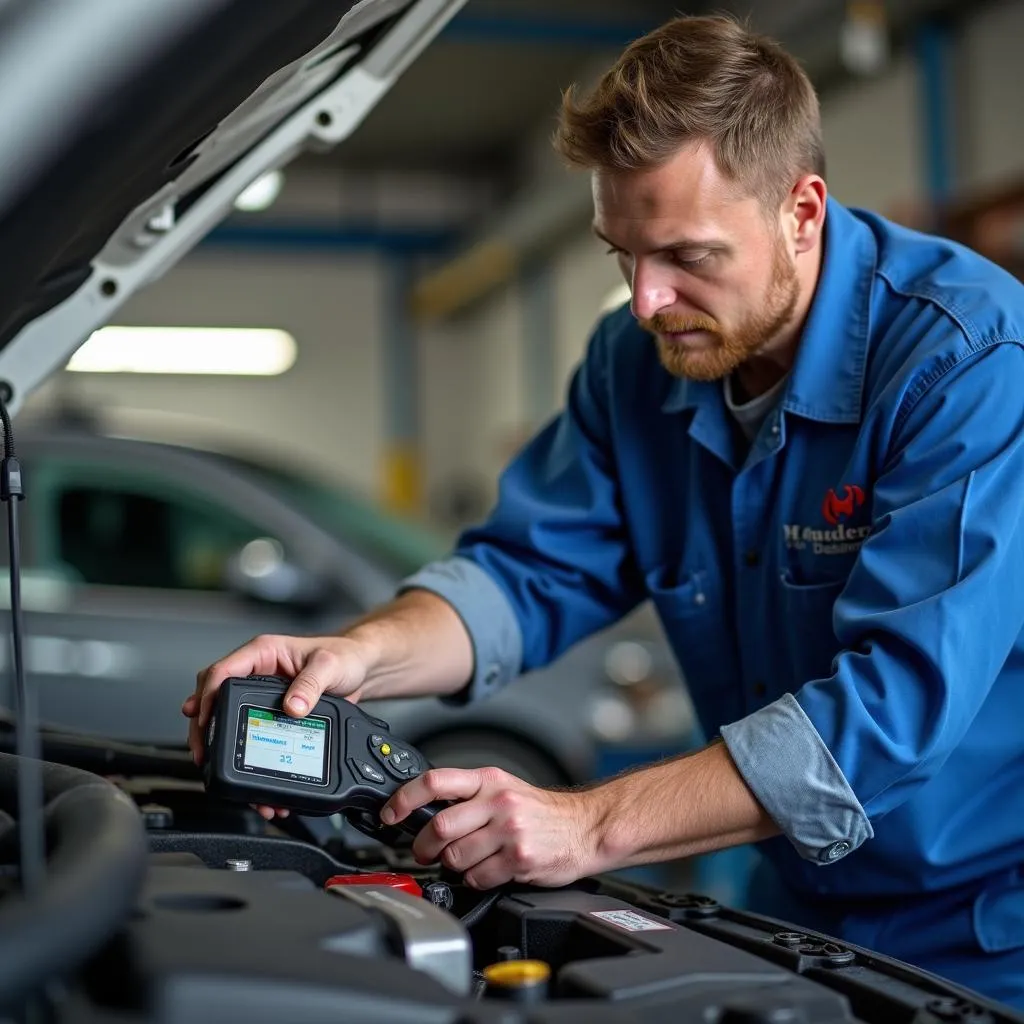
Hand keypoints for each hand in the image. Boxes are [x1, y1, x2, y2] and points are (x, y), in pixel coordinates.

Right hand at [183, 633, 374, 817]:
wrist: (360, 669)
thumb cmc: (344, 657)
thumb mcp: (329, 666)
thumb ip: (310, 685)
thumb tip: (292, 707)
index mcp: (264, 652)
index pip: (222, 672)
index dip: (208, 697)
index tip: (203, 720)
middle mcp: (257, 670)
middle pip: (214, 696)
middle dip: (204, 725)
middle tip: (202, 751)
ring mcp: (260, 691)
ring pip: (226, 715)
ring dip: (221, 742)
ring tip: (219, 766)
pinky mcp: (269, 709)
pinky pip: (247, 728)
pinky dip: (244, 749)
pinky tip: (247, 768)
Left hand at [381, 767, 601, 888]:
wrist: (585, 827)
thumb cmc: (542, 812)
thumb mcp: (505, 788)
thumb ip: (470, 796)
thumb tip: (427, 811)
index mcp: (489, 779)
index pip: (435, 782)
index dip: (405, 799)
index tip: (391, 814)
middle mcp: (497, 801)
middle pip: (439, 826)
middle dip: (423, 846)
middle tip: (424, 852)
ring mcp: (509, 831)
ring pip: (455, 856)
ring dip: (452, 866)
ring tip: (465, 862)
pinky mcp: (519, 859)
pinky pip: (478, 878)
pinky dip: (475, 880)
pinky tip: (487, 872)